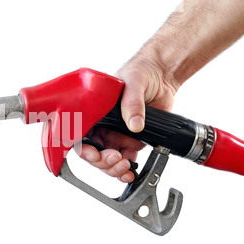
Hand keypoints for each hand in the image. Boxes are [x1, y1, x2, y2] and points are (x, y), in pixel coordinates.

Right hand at [76, 55, 178, 182]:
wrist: (162, 75)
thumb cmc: (141, 71)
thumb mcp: (134, 82)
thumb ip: (132, 103)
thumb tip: (135, 125)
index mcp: (95, 112)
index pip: (81, 135)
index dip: (84, 149)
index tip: (94, 154)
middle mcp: (103, 126)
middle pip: (94, 153)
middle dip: (102, 161)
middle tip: (115, 159)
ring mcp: (117, 135)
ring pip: (108, 160)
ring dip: (114, 168)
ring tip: (125, 166)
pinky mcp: (132, 141)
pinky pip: (126, 159)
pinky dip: (127, 169)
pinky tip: (131, 171)